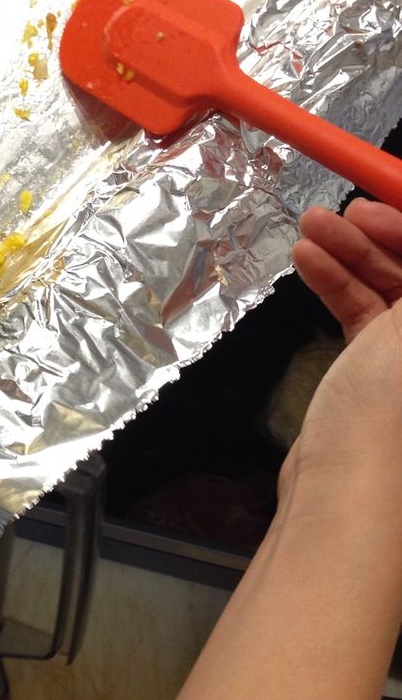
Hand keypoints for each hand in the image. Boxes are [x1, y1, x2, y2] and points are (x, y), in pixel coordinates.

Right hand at [286, 199, 401, 483]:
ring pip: (396, 289)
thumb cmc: (394, 418)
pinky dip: (338, 286)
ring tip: (310, 226)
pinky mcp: (384, 376)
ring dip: (353, 254)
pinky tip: (306, 262)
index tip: (387, 197)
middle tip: (344, 208)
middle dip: (389, 233)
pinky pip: (368, 315)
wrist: (345, 501)